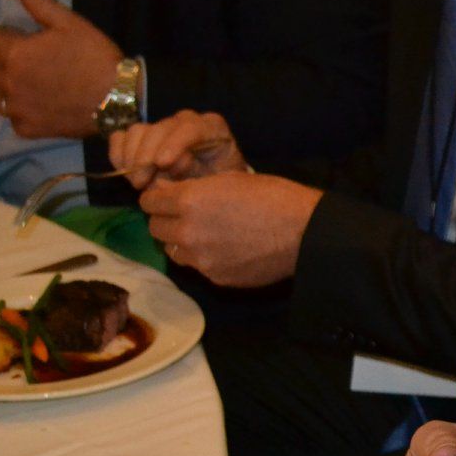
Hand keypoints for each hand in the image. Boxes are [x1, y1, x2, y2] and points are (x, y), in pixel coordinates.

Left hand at [0, 0, 122, 138]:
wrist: (120, 98)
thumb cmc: (95, 58)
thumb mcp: (71, 24)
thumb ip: (40, 3)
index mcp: (16, 54)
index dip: (8, 38)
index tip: (26, 41)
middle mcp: (9, 82)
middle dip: (6, 63)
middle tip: (32, 64)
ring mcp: (18, 109)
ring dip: (10, 89)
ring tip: (34, 87)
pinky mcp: (30, 129)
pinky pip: (15, 120)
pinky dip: (24, 113)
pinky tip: (41, 107)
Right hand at [109, 110, 246, 190]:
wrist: (211, 186)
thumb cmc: (218, 183)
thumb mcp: (216, 181)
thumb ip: (197, 174)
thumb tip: (167, 170)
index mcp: (212, 127)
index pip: (190, 127)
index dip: (173, 143)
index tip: (162, 164)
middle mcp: (186, 121)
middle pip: (159, 129)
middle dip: (147, 157)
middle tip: (142, 183)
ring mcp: (162, 126)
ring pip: (138, 131)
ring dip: (132, 158)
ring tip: (138, 182)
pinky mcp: (142, 134)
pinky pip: (121, 136)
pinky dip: (119, 154)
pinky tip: (125, 171)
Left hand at [139, 171, 321, 286]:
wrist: (306, 232)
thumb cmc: (274, 196)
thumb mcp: (231, 179)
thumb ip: (194, 187)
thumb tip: (166, 189)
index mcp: (189, 201)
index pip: (149, 201)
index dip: (158, 197)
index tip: (168, 197)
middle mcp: (187, 232)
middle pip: (155, 227)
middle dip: (166, 219)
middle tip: (188, 215)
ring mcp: (201, 258)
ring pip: (172, 250)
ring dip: (181, 241)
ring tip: (206, 234)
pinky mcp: (216, 277)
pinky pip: (197, 266)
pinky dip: (204, 257)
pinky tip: (227, 249)